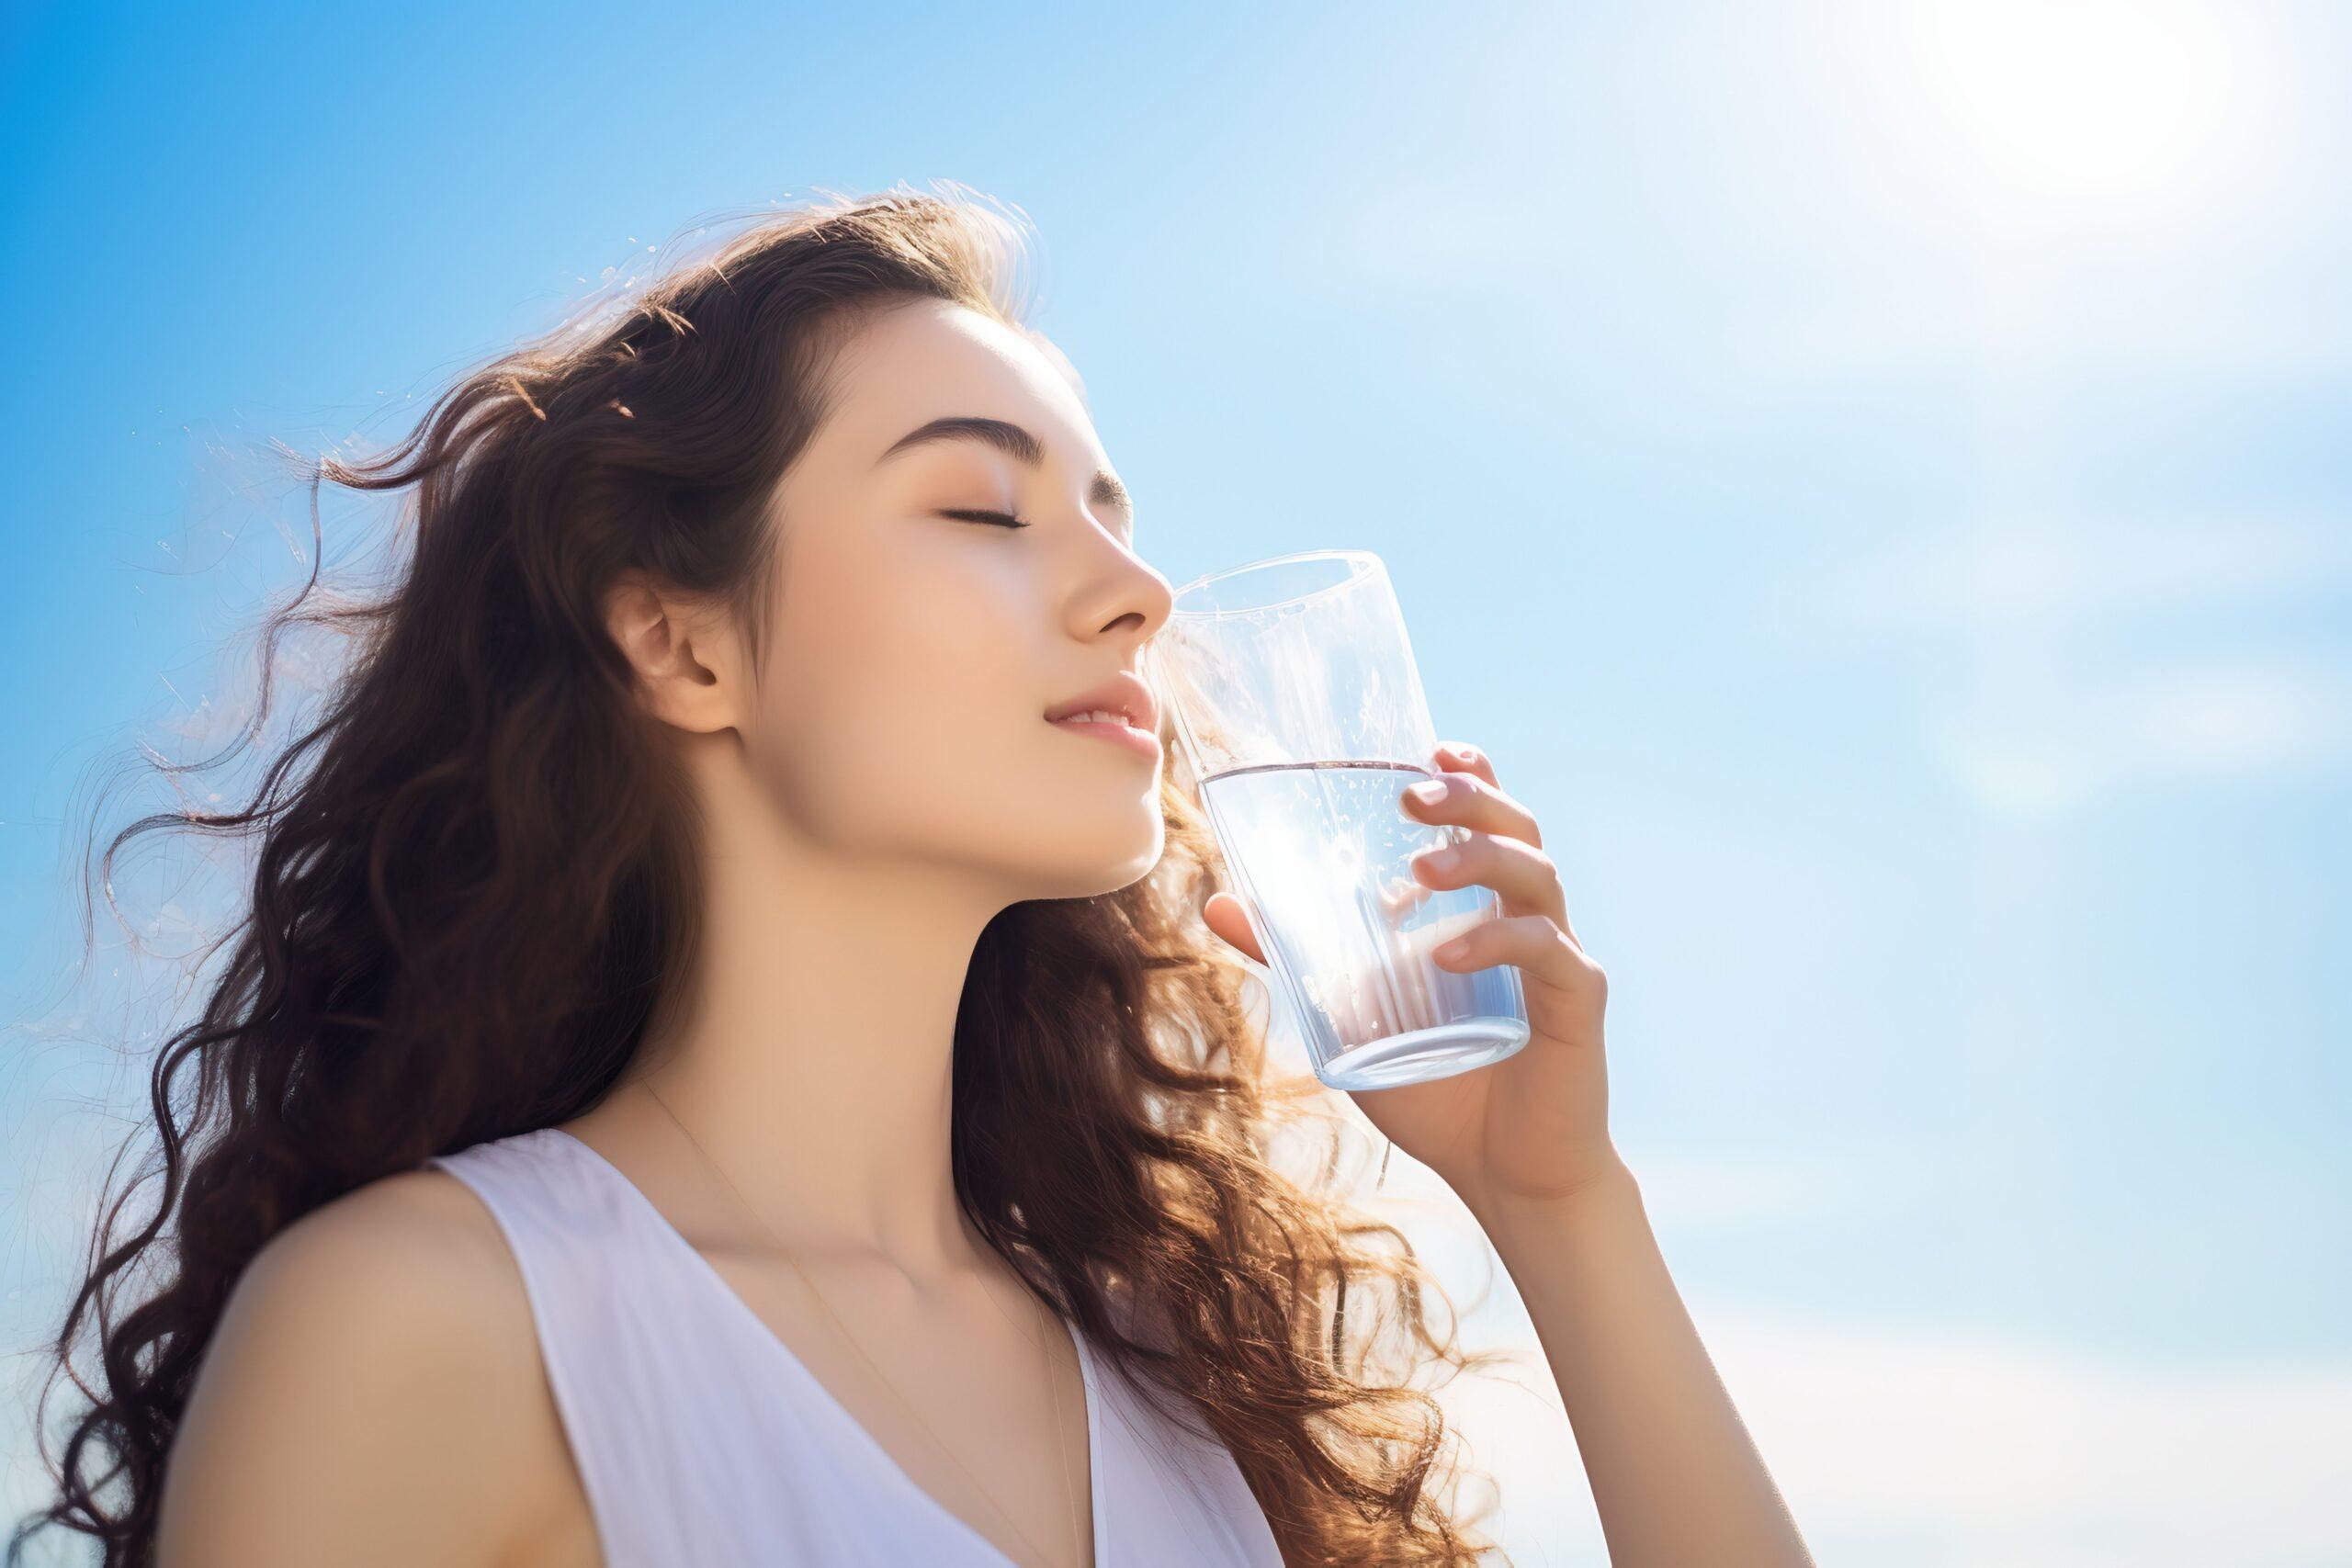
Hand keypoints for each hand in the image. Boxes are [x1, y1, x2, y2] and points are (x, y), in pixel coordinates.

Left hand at [1200, 741, 1618, 1216]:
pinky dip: (1497, 940)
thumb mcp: (1351, 1017)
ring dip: (1478, 860)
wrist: (1505, 1176)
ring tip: (1421, 869)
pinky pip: (1546, 950)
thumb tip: (1222, 904)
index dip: (1470, 775)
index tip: (1431, 749)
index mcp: (1484, 909)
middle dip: (1471, 799)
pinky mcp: (1577, 1002)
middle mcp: (1527, 920)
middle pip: (1518, 829)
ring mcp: (1558, 957)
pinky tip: (1446, 955)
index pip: (1488, 822)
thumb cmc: (1438, 1089)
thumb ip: (1298, 960)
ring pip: (1536, 875)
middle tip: (1415, 797)